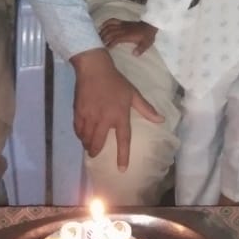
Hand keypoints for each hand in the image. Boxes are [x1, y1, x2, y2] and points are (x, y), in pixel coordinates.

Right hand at [70, 48, 163, 170]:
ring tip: (88, 145)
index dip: (123, 156)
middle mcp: (104, 119)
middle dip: (95, 151)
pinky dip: (79, 134)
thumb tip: (161, 120)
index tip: (121, 169)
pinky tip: (81, 134)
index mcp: (119, 115)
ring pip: (86, 138)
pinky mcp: (78, 111)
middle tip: (95, 154)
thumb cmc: (115, 81)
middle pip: (98, 143)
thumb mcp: (133, 93)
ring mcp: (89, 116)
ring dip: (87, 144)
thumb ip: (146, 109)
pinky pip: (78, 129)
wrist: (94, 68)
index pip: (123, 140)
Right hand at [99, 19, 157, 55]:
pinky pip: (112, 20)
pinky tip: (102, 26)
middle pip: (110, 33)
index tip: (105, 48)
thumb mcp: (146, 44)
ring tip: (97, 37)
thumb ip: (140, 49)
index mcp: (128, 35)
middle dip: (103, 38)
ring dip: (102, 31)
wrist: (149, 25)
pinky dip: (106, 23)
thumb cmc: (147, 36)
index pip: (116, 39)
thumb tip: (134, 54)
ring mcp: (122, 25)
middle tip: (98, 44)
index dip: (109, 43)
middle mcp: (123, 29)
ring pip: (109, 27)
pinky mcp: (122, 22)